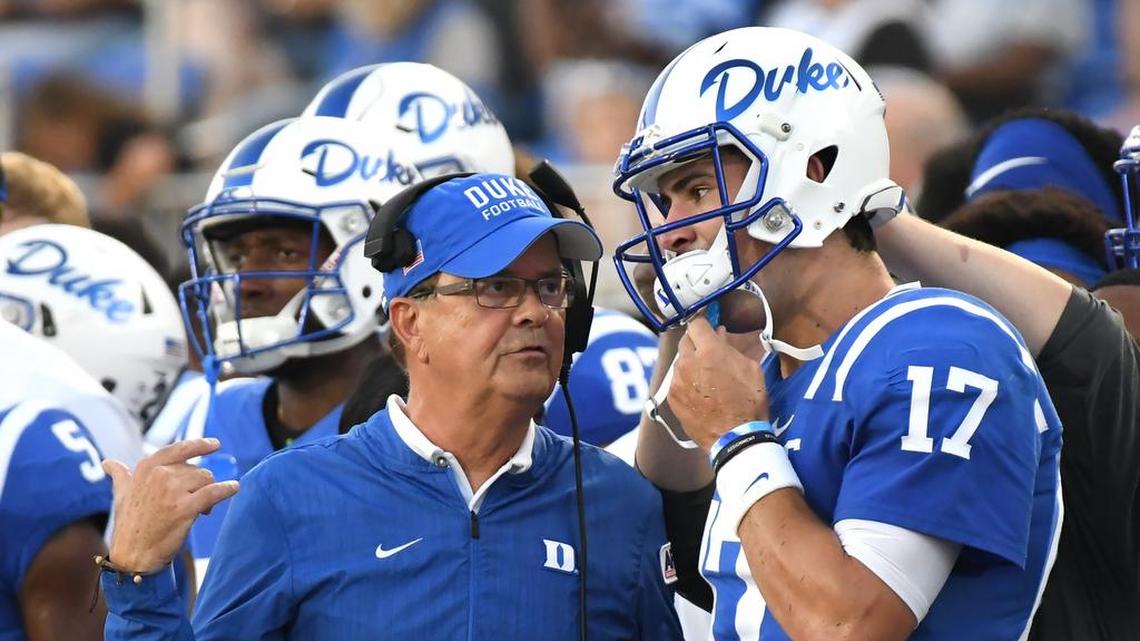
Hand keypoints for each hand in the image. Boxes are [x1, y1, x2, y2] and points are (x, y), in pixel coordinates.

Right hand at [103, 438, 238, 573]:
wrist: (133, 555)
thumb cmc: (129, 525)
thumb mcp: (121, 495)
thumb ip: (120, 476)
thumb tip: (107, 462)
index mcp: (146, 468)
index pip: (178, 449)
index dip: (198, 445)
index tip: (214, 444)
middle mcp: (159, 475)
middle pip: (196, 469)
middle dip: (200, 484)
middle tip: (195, 500)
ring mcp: (172, 490)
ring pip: (206, 480)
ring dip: (209, 492)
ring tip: (202, 510)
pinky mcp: (185, 508)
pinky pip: (214, 492)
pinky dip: (227, 489)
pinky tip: (234, 487)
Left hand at [668, 317, 768, 450]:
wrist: (735, 437)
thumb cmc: (748, 403)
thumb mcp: (750, 369)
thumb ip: (731, 348)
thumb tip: (719, 336)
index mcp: (709, 351)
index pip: (696, 324)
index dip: (704, 325)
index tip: (708, 329)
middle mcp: (688, 363)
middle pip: (685, 340)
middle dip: (696, 343)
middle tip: (708, 351)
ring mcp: (676, 381)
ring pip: (680, 361)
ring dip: (690, 362)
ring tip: (705, 375)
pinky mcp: (672, 398)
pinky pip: (676, 380)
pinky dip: (685, 381)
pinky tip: (698, 391)